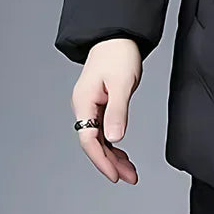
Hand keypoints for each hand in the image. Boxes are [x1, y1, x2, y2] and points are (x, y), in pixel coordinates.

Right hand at [70, 38, 141, 183]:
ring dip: (113, 155)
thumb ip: (118, 111)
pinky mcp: (99, 103)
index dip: (102, 160)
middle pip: (93, 143)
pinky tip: (122, 153)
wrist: (118, 35)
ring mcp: (90, 105)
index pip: (89, 140)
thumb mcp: (122, 83)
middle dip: (110, 162)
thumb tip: (115, 139)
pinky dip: (113, 143)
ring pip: (99, 138)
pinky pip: (103, 129)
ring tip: (130, 171)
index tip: (115, 175)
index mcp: (84, 102)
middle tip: (129, 177)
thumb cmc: (119, 54)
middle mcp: (84, 106)